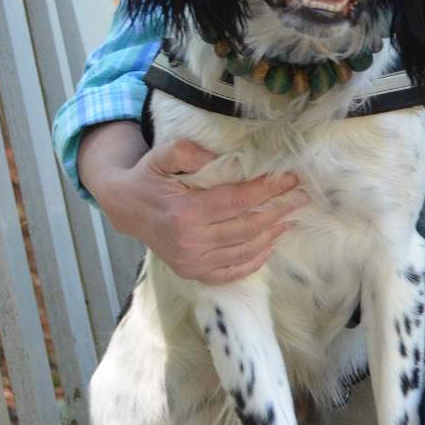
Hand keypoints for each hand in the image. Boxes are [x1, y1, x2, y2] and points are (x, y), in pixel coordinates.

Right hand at [80, 125, 306, 284]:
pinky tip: (269, 245)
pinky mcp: (192, 272)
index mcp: (184, 211)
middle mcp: (190, 241)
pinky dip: (253, 261)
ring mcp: (191, 261)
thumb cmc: (149, 177)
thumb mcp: (162, 155)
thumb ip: (188, 152)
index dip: (268, 189)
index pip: (238, 200)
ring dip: (271, 235)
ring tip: (289, 218)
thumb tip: (222, 159)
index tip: (290, 179)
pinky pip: (230, 271)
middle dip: (278, 211)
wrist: (125, 207)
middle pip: (246, 227)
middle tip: (300, 198)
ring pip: (243, 250)